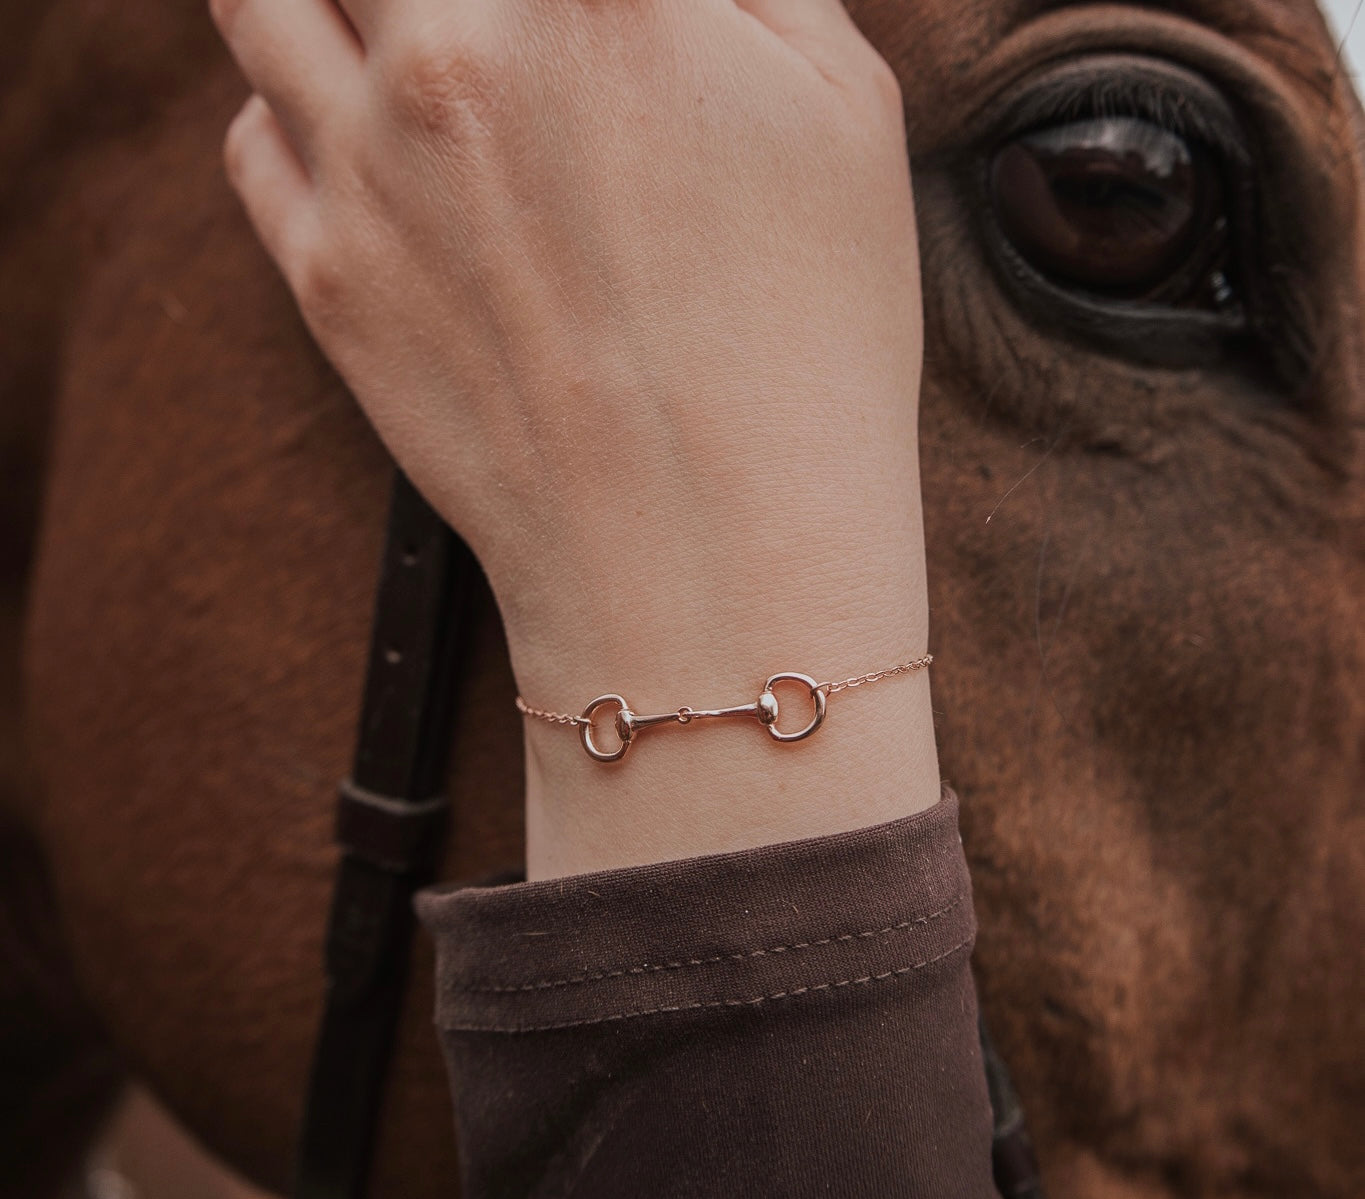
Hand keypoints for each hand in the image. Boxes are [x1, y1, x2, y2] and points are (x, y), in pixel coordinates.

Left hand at [215, 0, 939, 874]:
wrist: (711, 557)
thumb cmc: (808, 346)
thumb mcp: (844, 107)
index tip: (569, 15)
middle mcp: (459, 41)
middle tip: (470, 31)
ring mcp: (369, 162)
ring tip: (396, 36)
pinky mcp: (325, 276)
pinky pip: (252, 134)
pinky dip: (291, 109)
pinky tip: (367, 142)